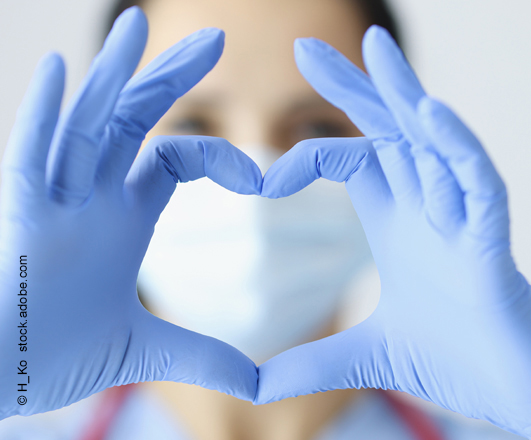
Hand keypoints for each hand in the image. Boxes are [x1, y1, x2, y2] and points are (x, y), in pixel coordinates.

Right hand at [0, 7, 260, 418]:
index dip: (219, 157)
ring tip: (138, 23)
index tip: (263, 180)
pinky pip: (26, 161)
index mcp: (123, 217)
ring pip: (82, 126)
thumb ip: (201, 355)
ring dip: (109, 76)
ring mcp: (52, 205)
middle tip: (213, 36)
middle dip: (170, 77)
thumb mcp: (144, 351)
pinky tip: (56, 72)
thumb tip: (258, 384)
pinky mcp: (16, 224)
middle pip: (133, 121)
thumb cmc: (54, 354)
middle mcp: (90, 199)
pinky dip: (38, 118)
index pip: (174, 159)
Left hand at [255, 26, 530, 438]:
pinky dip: (458, 148)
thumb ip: (314, 364)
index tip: (261, 180)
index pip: (356, 163)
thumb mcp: (369, 358)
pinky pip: (481, 184)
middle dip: (354, 90)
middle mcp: (431, 214)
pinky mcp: (494, 247)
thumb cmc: (461, 364)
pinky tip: (429, 113)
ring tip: (376, 47)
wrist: (519, 398)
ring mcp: (464, 225)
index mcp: (401, 229)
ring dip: (407, 95)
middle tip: (308, 48)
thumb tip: (253, 388)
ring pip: (437, 144)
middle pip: (392, 135)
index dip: (309, 157)